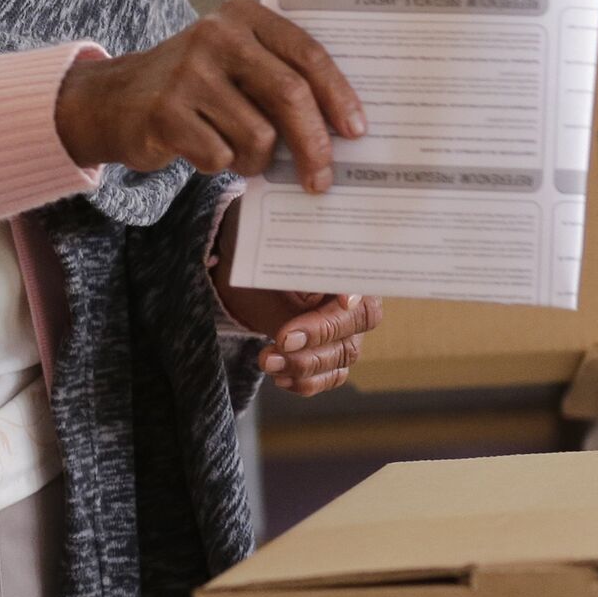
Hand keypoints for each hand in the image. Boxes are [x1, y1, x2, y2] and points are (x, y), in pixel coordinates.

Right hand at [54, 0, 365, 191]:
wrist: (115, 99)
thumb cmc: (195, 86)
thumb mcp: (236, 63)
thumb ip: (280, 78)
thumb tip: (340, 130)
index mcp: (243, 15)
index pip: (307, 54)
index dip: (338, 96)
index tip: (356, 130)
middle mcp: (217, 34)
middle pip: (290, 95)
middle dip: (314, 144)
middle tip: (322, 178)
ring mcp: (188, 71)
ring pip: (258, 135)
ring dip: (257, 160)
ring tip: (240, 154)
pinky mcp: (166, 111)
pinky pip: (220, 155)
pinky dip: (220, 164)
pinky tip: (204, 150)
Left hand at [208, 199, 382, 395]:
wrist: (233, 266)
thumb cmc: (254, 242)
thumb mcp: (265, 234)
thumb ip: (287, 238)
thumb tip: (306, 213)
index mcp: (342, 259)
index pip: (364, 276)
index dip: (356, 291)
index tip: (341, 299)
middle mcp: (350, 295)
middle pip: (357, 323)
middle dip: (321, 335)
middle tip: (283, 339)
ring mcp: (341, 328)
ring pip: (343, 355)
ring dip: (306, 364)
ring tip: (267, 360)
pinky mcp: (324, 353)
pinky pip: (330, 376)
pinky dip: (306, 382)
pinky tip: (280, 377)